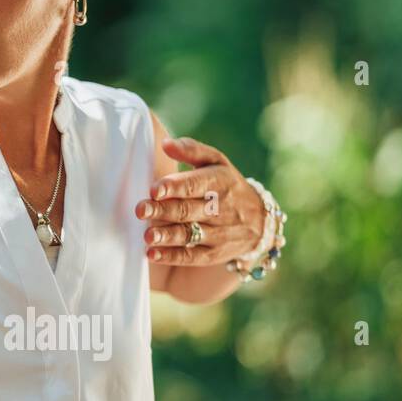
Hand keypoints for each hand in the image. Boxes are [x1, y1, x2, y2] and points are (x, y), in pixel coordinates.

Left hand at [133, 136, 264, 266]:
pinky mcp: (214, 253)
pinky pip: (192, 257)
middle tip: (140, 210)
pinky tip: (152, 254)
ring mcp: (219, 233)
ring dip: (167, 236)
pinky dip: (171, 256)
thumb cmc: (227, 184)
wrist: (261, 220)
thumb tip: (166, 143)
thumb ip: (191, 150)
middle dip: (163, 210)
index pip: (196, 184)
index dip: (175, 187)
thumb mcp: (216, 161)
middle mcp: (220, 208)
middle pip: (188, 210)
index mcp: (220, 182)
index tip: (154, 189)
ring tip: (147, 236)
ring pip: (190, 234)